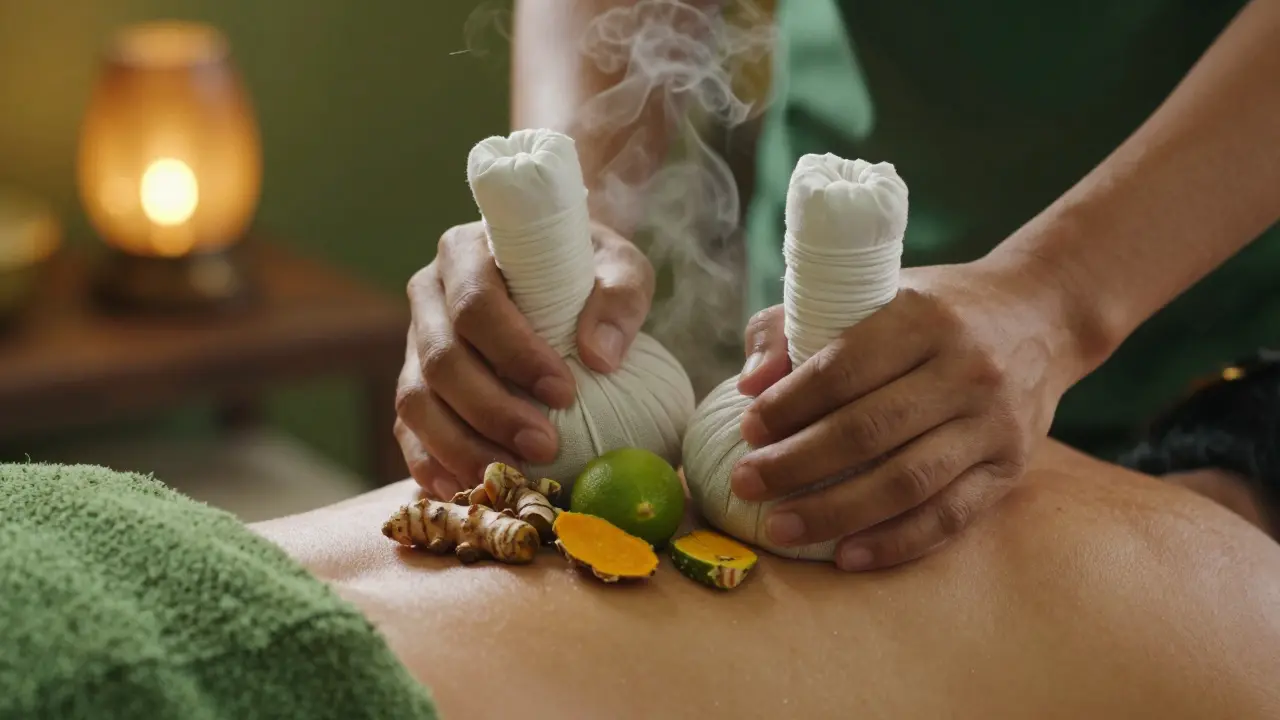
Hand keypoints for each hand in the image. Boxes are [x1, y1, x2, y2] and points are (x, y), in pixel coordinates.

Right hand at [395, 220, 653, 498]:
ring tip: (513, 478)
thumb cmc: (585, 270)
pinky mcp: (416, 389)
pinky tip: (468, 490)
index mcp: (465, 252)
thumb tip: (600, 355)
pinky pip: (408, 432)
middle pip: (442, 360)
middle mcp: (428, 296)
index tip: (563, 391)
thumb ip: (620, 296)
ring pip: (416, 402)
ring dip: (462, 446)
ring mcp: (414, 346)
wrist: (559, 281)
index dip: (513, 352)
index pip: (475, 303)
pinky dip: (433, 465)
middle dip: (492, 411)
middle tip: (545, 447)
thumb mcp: (617, 265)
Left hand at [731, 259, 1084, 570]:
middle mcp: (964, 369)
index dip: (789, 405)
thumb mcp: (871, 292)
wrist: (1041, 314)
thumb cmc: (934, 310)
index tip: (748, 431)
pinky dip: (896, 542)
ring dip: (836, 512)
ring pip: (906, 481)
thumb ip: (794, 326)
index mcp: (921, 317)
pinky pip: (950, 516)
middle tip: (746, 485)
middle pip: (867, 430)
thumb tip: (750, 384)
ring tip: (782, 527)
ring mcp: (992, 422)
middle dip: (796, 465)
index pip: (843, 368)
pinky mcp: (1011, 466)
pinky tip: (847, 555)